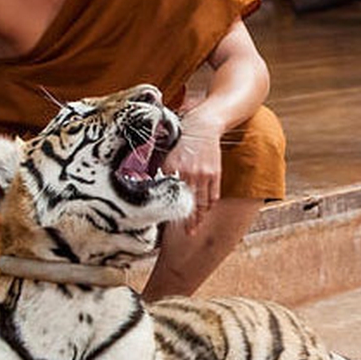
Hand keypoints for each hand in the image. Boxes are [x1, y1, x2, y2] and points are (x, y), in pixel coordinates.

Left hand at [161, 109, 224, 232]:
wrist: (203, 124)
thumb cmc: (181, 138)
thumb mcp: (165, 153)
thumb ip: (157, 170)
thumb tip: (145, 184)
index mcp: (173, 168)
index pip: (172, 197)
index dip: (171, 212)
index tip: (168, 225)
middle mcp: (189, 173)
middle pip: (189, 204)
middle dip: (188, 222)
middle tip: (186, 234)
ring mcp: (204, 174)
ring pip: (202, 202)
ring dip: (199, 218)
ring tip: (194, 230)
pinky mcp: (215, 173)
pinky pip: (213, 195)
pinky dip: (209, 206)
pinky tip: (205, 214)